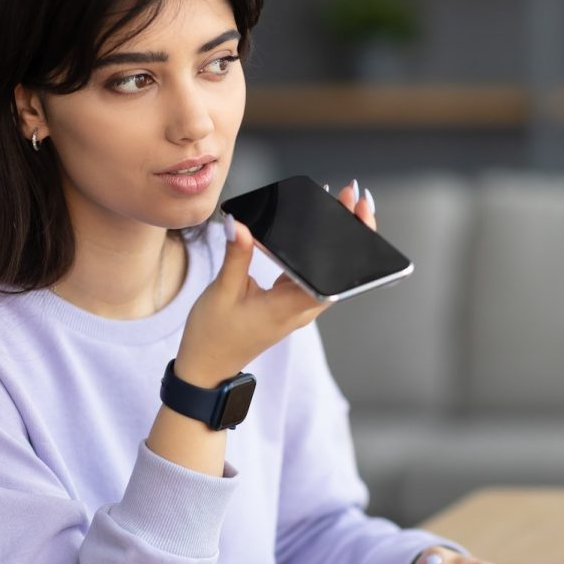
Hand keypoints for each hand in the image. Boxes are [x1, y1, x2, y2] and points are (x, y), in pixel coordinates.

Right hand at [176, 180, 372, 385]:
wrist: (207, 367)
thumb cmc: (213, 336)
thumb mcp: (222, 292)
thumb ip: (236, 256)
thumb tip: (239, 223)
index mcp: (291, 308)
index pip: (333, 274)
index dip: (351, 243)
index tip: (356, 215)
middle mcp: (302, 308)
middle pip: (337, 268)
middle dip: (348, 231)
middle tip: (350, 196)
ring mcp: (297, 307)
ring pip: (325, 270)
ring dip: (333, 239)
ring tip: (337, 203)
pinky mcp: (288, 303)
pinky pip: (309, 274)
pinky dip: (314, 250)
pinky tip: (312, 228)